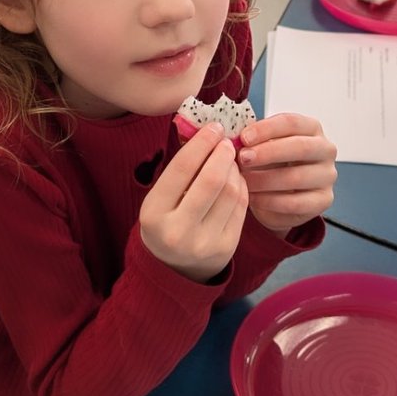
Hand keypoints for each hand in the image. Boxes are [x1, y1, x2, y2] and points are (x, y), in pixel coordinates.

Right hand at [140, 123, 247, 282]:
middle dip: (223, 154)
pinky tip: (235, 179)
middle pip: (211, 180)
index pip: (182, 169)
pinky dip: (241, 186)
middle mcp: (178, 231)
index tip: (213, 128)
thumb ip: (180, 169)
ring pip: (231, 192)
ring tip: (230, 161)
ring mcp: (204, 242)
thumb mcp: (160, 198)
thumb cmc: (166, 221)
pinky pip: (241, 206)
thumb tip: (207, 131)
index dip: (201, 143)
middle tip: (226, 142)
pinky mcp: (226, 247)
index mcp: (154, 214)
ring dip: (234, 169)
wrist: (174, 267)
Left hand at [238, 113, 336, 235]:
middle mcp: (325, 150)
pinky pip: (296, 202)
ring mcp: (327, 176)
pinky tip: (253, 199)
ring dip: (265, 179)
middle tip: (243, 158)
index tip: (244, 138)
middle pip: (299, 147)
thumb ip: (253, 141)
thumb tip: (233, 139)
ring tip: (244, 181)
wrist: (281, 197)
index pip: (291, 122)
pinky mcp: (324, 200)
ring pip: (297, 177)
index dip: (266, 129)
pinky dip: (270, 201)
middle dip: (268, 152)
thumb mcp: (263, 147)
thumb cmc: (272, 165)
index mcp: (311, 129)